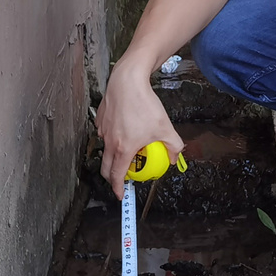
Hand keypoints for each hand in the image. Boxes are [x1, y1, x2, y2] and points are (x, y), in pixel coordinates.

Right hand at [97, 66, 183, 198]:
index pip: (117, 176)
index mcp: (123, 149)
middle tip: (120, 179)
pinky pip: (104, 134)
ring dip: (112, 156)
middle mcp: (109, 142)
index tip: (121, 194)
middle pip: (106, 167)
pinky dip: (111, 138)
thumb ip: (174, 146)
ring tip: (125, 153)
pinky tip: (123, 130)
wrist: (128, 81)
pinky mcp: (100, 119)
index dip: (118, 188)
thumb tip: (175, 158)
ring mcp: (102, 130)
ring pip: (105, 149)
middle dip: (111, 177)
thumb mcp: (165, 127)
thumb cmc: (145, 105)